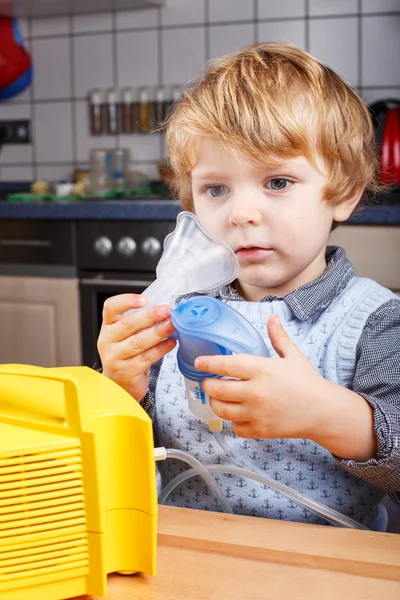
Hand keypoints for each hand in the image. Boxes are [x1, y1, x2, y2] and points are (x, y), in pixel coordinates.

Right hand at [97, 294, 175, 400]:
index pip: (110, 308)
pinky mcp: (126, 372)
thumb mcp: (126, 336)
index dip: (126, 301)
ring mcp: (114, 358)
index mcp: (108, 327)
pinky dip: (161, 349)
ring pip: (138, 342)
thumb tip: (165, 310)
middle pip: (128, 324)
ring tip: (172, 325)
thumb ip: (140, 323)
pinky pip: (146, 358)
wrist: (120, 385)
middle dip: (150, 316)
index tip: (144, 300)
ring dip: (158, 332)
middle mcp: (107, 341)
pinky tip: (171, 343)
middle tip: (167, 311)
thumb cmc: (127, 355)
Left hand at [194, 314, 327, 439]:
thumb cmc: (308, 382)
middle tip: (209, 382)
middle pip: (216, 390)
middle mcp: (256, 392)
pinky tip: (238, 414)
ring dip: (216, 403)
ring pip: (221, 410)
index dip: (208, 363)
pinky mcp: (260, 430)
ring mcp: (256, 413)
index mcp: (262, 369)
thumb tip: (273, 317)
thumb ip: (278, 337)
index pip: (225, 365)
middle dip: (207, 385)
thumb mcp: (293, 356)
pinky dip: (233, 422)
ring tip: (219, 397)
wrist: (324, 411)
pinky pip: (235, 428)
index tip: (198, 362)